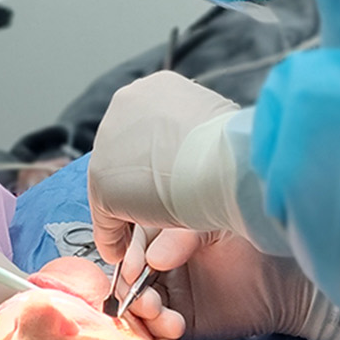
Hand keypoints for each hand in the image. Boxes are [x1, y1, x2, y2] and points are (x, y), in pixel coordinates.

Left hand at [88, 71, 239, 262]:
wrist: (225, 163)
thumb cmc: (237, 151)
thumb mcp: (220, 132)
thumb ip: (198, 140)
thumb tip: (201, 154)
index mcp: (159, 88)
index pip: (146, 128)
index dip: (155, 158)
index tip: (165, 179)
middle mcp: (127, 104)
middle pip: (124, 153)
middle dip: (137, 182)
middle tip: (152, 210)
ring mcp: (110, 141)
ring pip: (114, 184)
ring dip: (126, 212)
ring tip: (138, 238)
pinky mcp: (102, 181)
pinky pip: (104, 215)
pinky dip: (113, 236)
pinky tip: (123, 251)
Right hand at [122, 229, 339, 339]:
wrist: (287, 282)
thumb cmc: (252, 241)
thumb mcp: (214, 226)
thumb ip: (181, 237)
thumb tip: (153, 260)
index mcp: (160, 233)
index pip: (131, 247)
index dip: (129, 261)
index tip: (137, 274)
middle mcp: (158, 264)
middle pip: (127, 282)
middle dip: (134, 296)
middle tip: (153, 306)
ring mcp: (168, 295)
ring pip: (137, 311)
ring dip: (144, 322)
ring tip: (172, 325)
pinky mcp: (181, 323)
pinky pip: (156, 335)